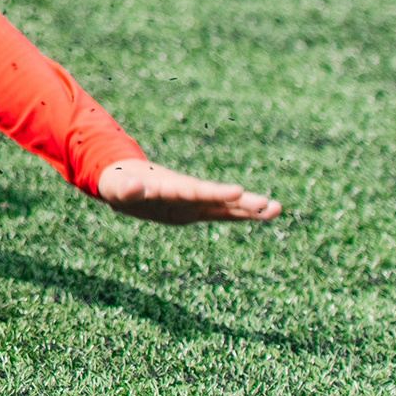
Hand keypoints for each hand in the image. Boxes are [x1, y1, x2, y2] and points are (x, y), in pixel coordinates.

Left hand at [97, 159, 280, 224]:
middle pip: (219, 197)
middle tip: (272, 205)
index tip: (236, 191)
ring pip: (227, 205)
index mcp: (170, 186)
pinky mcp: (196, 210)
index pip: (196, 191)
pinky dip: (242, 214)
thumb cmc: (118, 183)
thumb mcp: (117, 188)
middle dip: (244, 202)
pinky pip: (223, 213)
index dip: (215, 192)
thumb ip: (126, 189)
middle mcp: (188, 192)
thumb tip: (133, 188)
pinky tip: (265, 215)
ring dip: (250, 207)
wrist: (123, 180)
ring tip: (278, 208)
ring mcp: (194, 201)